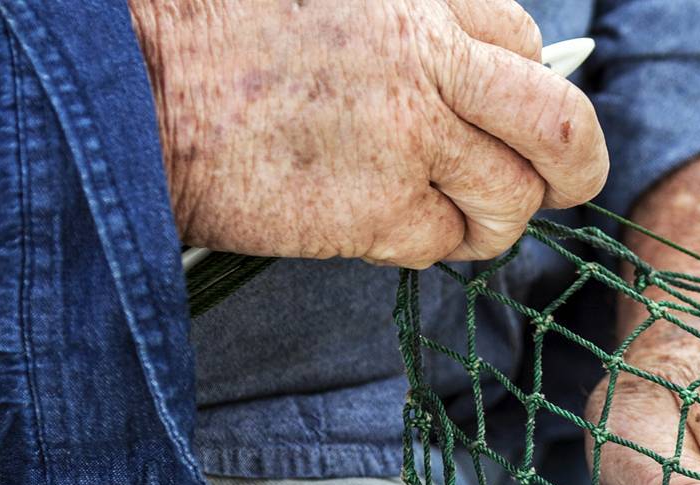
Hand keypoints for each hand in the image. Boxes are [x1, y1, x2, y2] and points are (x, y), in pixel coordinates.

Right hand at [126, 0, 607, 266]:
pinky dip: (426, 244)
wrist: (124, 81)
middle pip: (560, 124)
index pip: (525, 43)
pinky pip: (444, 244)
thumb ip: (405, 25)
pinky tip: (379, 223)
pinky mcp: (378, 209)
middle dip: (576, 164)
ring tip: (454, 216)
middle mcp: (431, 61)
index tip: (505, 115)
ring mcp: (411, 138)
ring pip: (513, 199)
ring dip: (496, 218)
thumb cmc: (207, 32)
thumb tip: (475, 66)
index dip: (525, 86)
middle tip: (561, 183)